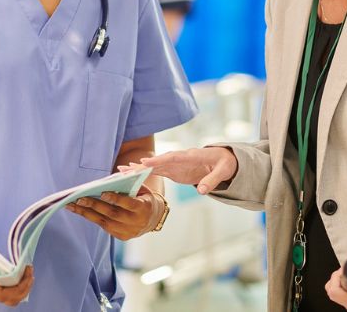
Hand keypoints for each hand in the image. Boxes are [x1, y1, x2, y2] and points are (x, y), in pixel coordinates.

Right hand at [0, 231, 33, 305]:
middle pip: (8, 300)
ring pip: (9, 297)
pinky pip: (7, 290)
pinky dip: (18, 284)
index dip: (17, 288)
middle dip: (24, 289)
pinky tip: (21, 271)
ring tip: (28, 271)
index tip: (26, 272)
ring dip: (22, 288)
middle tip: (30, 270)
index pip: (0, 294)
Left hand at [65, 186, 164, 239]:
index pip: (129, 204)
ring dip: (87, 213)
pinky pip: (104, 227)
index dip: (116, 199)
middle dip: (95, 205)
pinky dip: (91, 218)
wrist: (153, 218)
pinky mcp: (121, 236)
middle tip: (79, 198)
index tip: (103, 192)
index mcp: (144, 208)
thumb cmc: (144, 198)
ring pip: (105, 222)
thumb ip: (130, 181)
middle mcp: (136, 222)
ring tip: (72, 205)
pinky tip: (79, 210)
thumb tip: (115, 175)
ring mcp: (128, 232)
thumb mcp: (142, 188)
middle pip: (113, 214)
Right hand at [122, 147, 237, 194]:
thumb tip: (202, 191)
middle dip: (142, 165)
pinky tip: (133, 173)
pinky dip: (145, 172)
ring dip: (139, 168)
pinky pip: (157, 171)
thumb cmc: (224, 163)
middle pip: (158, 161)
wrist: (224, 160)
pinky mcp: (174, 170)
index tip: (145, 162)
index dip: (158, 160)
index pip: (172, 157)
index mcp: (191, 156)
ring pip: (154, 166)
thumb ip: (212, 180)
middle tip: (125, 168)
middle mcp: (180, 159)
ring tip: (122, 170)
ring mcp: (176, 165)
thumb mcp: (223, 171)